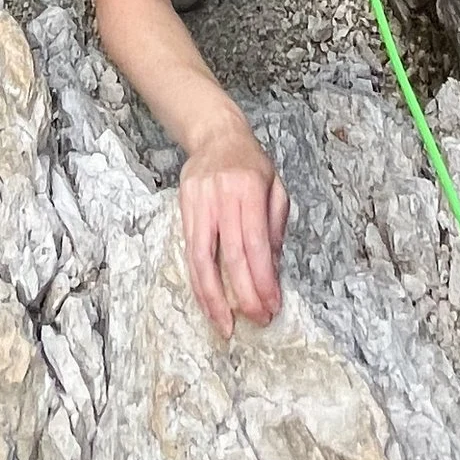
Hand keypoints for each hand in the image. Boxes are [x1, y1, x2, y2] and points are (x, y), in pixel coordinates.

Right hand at [179, 121, 289, 336]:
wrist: (215, 134)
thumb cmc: (251, 164)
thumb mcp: (275, 186)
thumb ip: (274, 226)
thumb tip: (272, 269)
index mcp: (250, 188)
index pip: (256, 243)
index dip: (263, 279)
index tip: (272, 305)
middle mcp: (222, 195)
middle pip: (231, 254)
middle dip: (244, 294)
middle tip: (257, 320)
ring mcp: (199, 202)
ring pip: (202, 258)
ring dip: (214, 298)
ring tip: (226, 326)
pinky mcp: (184, 207)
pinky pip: (190, 253)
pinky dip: (198, 283)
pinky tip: (208, 303)